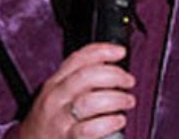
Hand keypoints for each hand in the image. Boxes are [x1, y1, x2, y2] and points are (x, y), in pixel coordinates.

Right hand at [19, 43, 134, 138]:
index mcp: (55, 83)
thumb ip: (78, 81)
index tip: (120, 51)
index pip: (78, 59)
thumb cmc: (50, 120)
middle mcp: (56, 98)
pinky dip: (110, 122)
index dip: (102, 51)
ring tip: (127, 101)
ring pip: (91, 101)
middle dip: (114, 75)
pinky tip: (118, 120)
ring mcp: (61, 119)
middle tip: (128, 81)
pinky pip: (92, 128)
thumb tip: (110, 68)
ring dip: (116, 99)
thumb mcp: (58, 94)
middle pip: (86, 77)